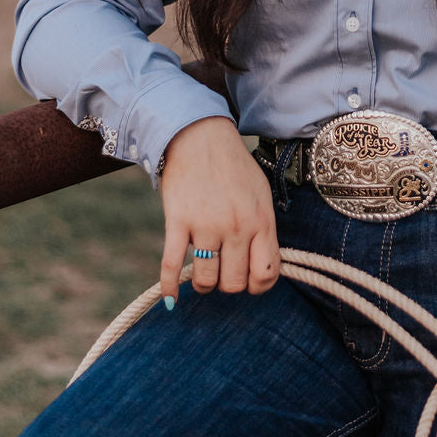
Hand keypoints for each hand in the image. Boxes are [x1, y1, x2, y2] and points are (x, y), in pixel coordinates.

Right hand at [158, 116, 279, 300]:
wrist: (201, 138)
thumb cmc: (235, 168)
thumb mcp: (261, 195)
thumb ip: (264, 231)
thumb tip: (263, 267)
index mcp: (261, 221)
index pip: (266, 274)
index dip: (257, 285)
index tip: (248, 280)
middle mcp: (236, 226)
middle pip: (234, 283)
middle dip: (228, 285)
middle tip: (223, 273)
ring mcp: (206, 225)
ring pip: (206, 279)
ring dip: (204, 284)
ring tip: (203, 275)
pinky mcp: (178, 221)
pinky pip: (172, 265)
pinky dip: (170, 286)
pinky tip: (172, 298)